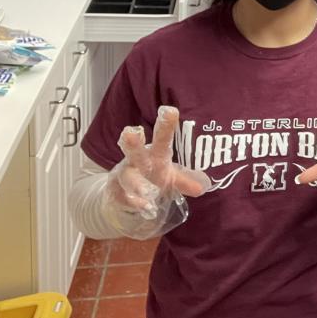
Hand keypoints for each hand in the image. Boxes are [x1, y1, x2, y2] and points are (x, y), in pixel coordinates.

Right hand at [106, 106, 209, 238]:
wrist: (122, 193)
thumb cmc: (151, 177)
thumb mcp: (170, 177)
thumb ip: (184, 181)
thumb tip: (202, 187)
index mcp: (154, 154)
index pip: (161, 138)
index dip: (165, 125)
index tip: (171, 110)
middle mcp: (136, 162)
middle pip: (135, 151)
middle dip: (133, 143)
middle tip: (131, 131)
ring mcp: (123, 176)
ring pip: (125, 176)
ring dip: (134, 182)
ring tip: (144, 190)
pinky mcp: (114, 192)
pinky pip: (120, 196)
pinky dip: (130, 202)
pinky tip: (142, 207)